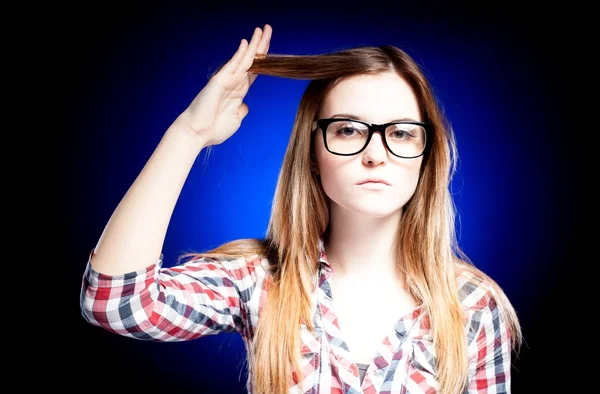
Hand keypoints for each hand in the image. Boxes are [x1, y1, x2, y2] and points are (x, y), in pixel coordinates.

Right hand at [175, 24, 271, 145]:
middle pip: (252, 60)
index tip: (270, 45)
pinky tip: (246, 43)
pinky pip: (232, 65)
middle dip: (261, 45)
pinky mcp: (219, 81)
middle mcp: (234, 83)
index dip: (264, 58)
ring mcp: (227, 81)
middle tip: (269, 28)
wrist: (197, 134)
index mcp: (239, 91)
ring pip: (245, 59)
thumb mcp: (235, 120)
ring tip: (262, 29)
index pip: (255, 70)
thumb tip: (244, 106)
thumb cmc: (213, 129)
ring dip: (254, 44)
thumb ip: (241, 110)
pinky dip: (239, 54)